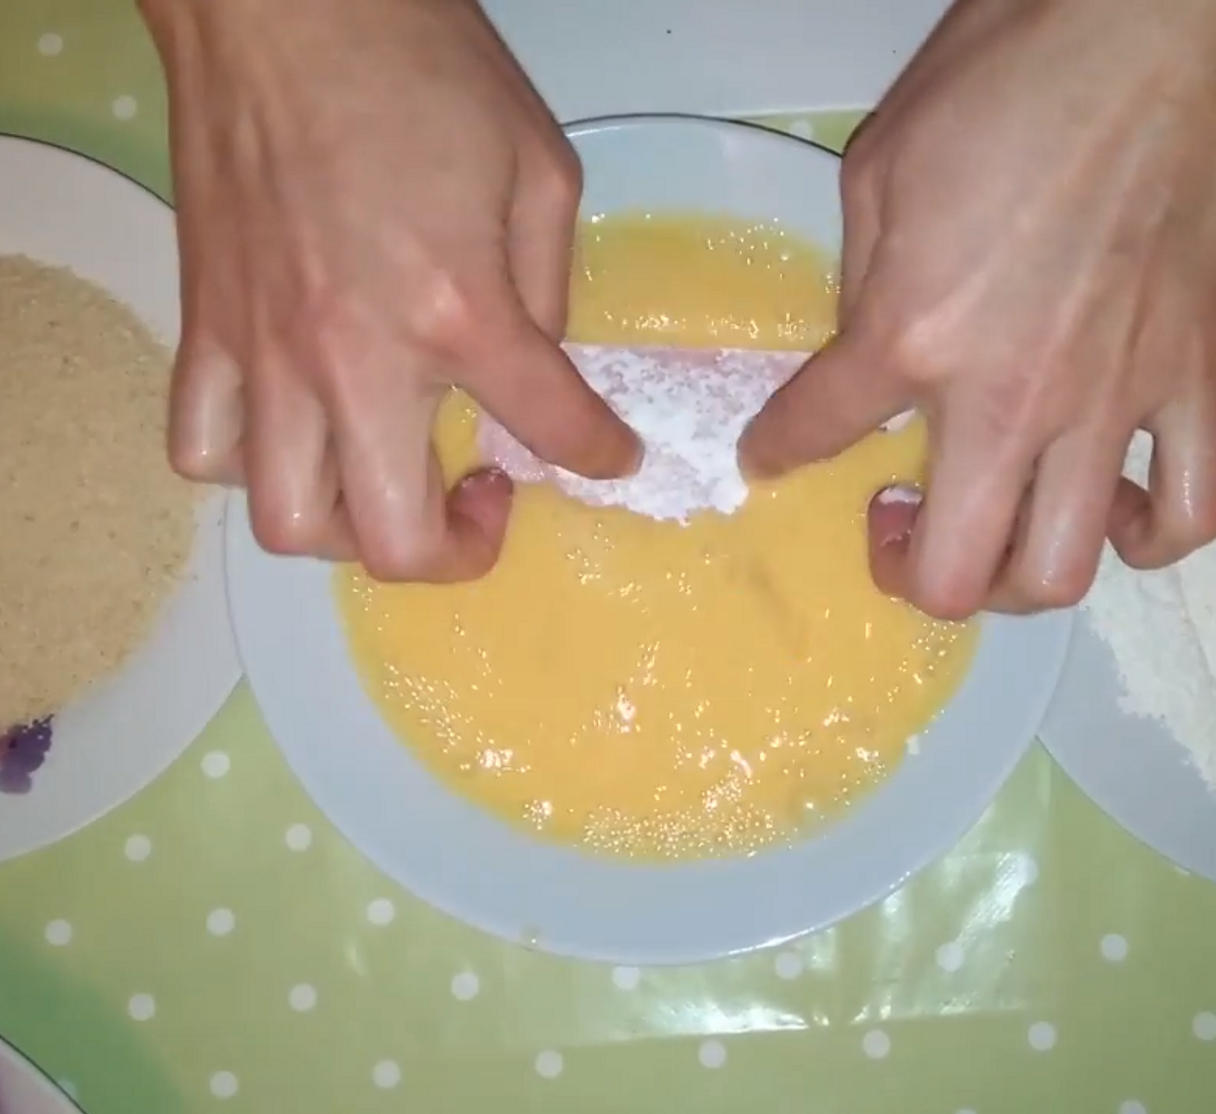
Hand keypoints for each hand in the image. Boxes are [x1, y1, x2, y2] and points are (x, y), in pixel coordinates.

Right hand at [141, 0, 639, 581]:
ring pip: (288, 520)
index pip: (551, 431)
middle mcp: (353, 356)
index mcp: (456, 309)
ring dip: (352, 530)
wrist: (281, 3)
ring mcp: (266, 353)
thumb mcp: (537, 167)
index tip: (612, 457)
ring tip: (388, 480)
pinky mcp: (205, 329)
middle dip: (457, 554)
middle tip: (484, 502)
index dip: (600, 457)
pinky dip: (251, 466)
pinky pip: (201, 448)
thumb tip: (539, 363)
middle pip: (394, 539)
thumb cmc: (420, 66)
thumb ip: (549, 287)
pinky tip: (298, 430)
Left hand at [740, 0, 1215, 619]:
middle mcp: (1011, 398)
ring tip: (992, 533)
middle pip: (948, 571)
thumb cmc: (1011, 71)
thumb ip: (863, 282)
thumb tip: (868, 347)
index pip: (816, 433)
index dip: (776, 454)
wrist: (1167, 24)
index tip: (770, 458)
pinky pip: (1190, 513)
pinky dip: (1147, 536)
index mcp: (915, 334)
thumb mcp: (882, 167)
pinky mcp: (1200, 383)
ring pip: (1059, 573)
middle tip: (890, 528)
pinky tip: (1111, 509)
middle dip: (901, 572)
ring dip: (1007, 580)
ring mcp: (1115, 404)